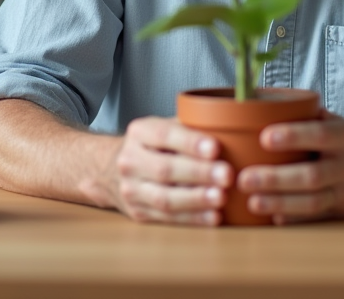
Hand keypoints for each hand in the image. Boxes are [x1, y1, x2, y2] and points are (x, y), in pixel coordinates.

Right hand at [109, 116, 231, 225]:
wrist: (111, 170)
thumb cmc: (153, 146)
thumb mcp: (164, 126)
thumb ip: (190, 125)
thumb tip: (232, 127)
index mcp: (139, 132)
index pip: (165, 135)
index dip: (190, 142)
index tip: (215, 148)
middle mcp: (130, 160)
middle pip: (165, 169)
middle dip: (199, 173)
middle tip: (227, 175)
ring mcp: (131, 189)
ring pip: (164, 198)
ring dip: (196, 200)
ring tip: (221, 198)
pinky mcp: (138, 213)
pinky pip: (167, 218)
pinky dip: (192, 219)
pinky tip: (213, 217)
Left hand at [237, 109, 343, 224]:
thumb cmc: (336, 138)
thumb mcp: (328, 119)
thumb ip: (300, 115)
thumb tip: (254, 107)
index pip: (321, 134)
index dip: (293, 136)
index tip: (263, 138)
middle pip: (313, 175)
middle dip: (276, 179)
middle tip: (243, 179)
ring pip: (313, 202)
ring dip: (279, 202)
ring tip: (251, 202)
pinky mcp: (342, 212)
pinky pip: (314, 218)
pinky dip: (291, 218)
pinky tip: (270, 216)